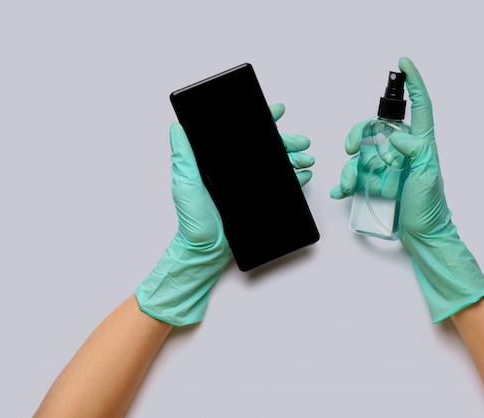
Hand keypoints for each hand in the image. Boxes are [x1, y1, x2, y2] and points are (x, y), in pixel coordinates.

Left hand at [135, 103, 313, 325]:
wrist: (206, 250)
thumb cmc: (192, 219)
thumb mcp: (185, 184)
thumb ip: (183, 157)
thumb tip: (177, 127)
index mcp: (220, 161)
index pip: (242, 135)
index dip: (260, 120)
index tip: (275, 111)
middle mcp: (237, 170)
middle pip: (266, 147)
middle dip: (286, 140)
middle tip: (300, 141)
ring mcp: (250, 185)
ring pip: (277, 164)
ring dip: (294, 158)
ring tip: (306, 158)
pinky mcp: (259, 200)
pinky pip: (281, 186)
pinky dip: (295, 179)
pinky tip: (303, 175)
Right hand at [332, 57, 483, 322]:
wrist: (423, 236)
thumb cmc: (430, 208)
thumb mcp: (428, 176)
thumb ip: (417, 151)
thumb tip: (397, 136)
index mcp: (421, 145)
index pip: (420, 106)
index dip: (414, 83)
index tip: (403, 64)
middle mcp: (402, 151)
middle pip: (376, 128)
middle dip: (359, 132)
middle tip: (351, 147)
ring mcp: (388, 167)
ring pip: (362, 153)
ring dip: (350, 166)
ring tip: (350, 184)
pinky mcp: (377, 182)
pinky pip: (356, 175)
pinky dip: (346, 182)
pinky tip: (342, 192)